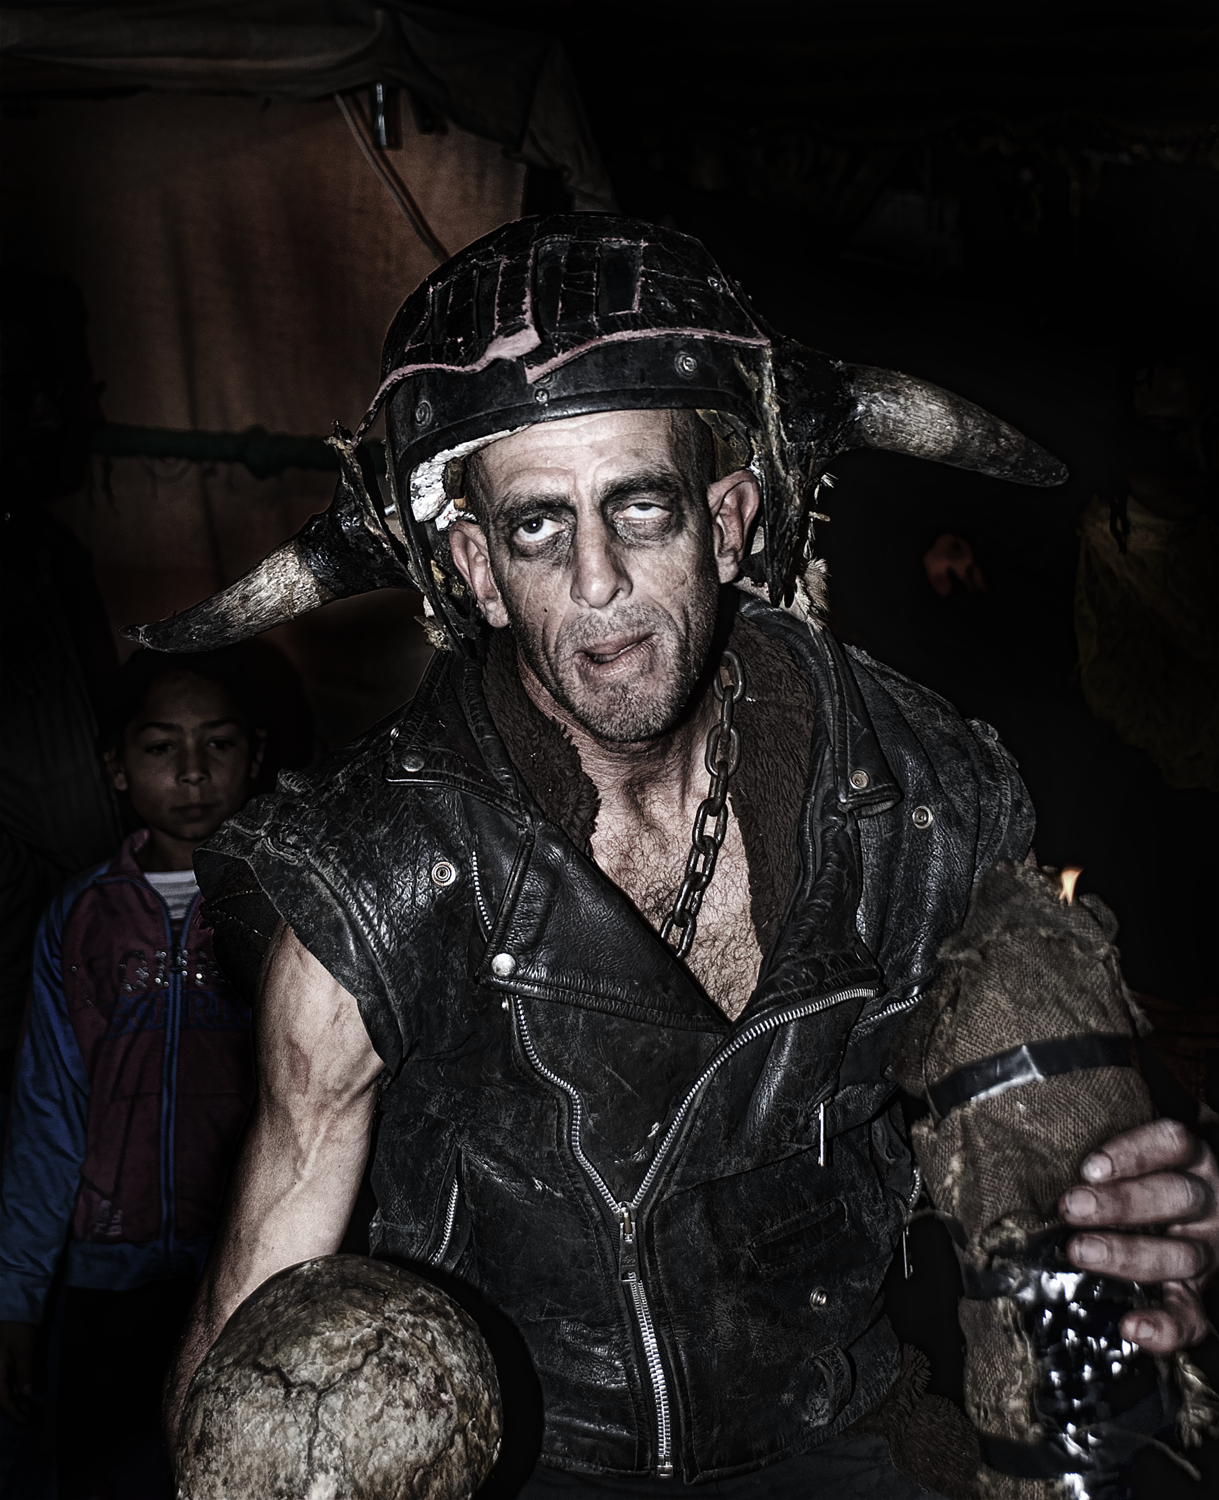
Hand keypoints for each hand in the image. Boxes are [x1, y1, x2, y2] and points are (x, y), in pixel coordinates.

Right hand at [0, 1320, 37, 1423]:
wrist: (10, 1311)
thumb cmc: (16, 1328)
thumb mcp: (25, 1349)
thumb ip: (25, 1371)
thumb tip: (26, 1393)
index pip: (2, 1400)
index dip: (14, 1413)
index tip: (27, 1422)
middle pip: (1, 1399)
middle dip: (16, 1411)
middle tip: (33, 1420)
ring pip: (3, 1392)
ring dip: (16, 1403)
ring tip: (31, 1412)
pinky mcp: (0, 1366)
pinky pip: (5, 1384)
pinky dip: (14, 1392)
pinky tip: (25, 1397)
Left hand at [1060, 1118, 1218, 1352]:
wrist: (1200, 1213)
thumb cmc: (1147, 1176)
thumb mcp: (1146, 1151)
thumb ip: (1114, 1139)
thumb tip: (1053, 1121)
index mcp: (1192, 1159)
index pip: (1171, 1143)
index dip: (1132, 1152)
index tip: (1088, 1166)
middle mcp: (1206, 1203)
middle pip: (1174, 1196)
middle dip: (1120, 1203)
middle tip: (1071, 1207)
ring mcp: (1207, 1251)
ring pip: (1181, 1254)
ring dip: (1128, 1255)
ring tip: (1080, 1252)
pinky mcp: (1201, 1295)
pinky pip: (1192, 1318)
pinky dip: (1165, 1327)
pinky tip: (1133, 1327)